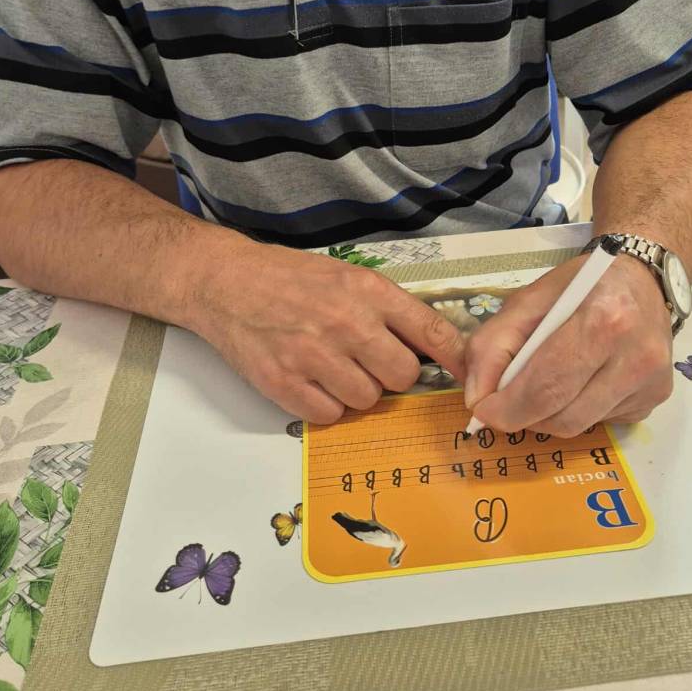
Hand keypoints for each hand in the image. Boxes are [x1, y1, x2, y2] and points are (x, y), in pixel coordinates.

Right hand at [192, 239, 465, 422]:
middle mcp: (346, 323)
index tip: (466, 373)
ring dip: (356, 390)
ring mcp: (314, 356)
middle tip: (369, 361)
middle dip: (391, 374)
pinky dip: (325, 404)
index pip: (431, 331)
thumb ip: (386, 307)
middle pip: (402, 376)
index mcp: (366, 291)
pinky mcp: (285, 384)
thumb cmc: (287, 278)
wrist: (225, 282)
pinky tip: (311, 380)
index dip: (455, 359)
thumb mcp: (345, 275)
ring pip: (367, 400)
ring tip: (332, 366)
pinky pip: (330, 415)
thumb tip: (430, 344)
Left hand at [463, 254, 673, 435]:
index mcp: (603, 320)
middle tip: (505, 403)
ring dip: (549, 416)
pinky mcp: (656, 398)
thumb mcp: (527, 300)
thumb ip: (492, 345)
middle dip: (523, 417)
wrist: (642, 278)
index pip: (545, 386)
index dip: (507, 408)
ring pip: (579, 427)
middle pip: (562, 417)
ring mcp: (651, 382)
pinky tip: (582, 379)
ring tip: (545, 384)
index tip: (484, 409)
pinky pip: (601, 422)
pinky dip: (578, 410)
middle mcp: (636, 355)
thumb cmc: (581, 285)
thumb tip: (477, 399)